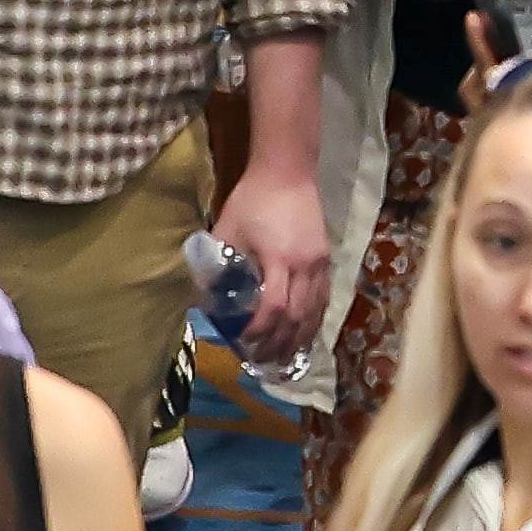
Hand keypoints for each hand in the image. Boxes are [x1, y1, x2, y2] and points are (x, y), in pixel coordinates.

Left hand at [222, 159, 333, 364]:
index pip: (273, 307)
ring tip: (286, 357)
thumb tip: (205, 296)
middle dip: (279, 342)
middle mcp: (304, 265)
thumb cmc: (253, 198)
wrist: (288, 171)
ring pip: (315, 311)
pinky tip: (305, 333)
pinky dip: (314, 320)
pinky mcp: (326, 258)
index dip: (259, 330)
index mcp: (279, 258)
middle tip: (262, 360)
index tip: (244, 342)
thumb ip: (217, 262)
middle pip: (297, 316)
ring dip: (300, 337)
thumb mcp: (227, 228)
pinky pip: (324, 298)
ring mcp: (320, 263)